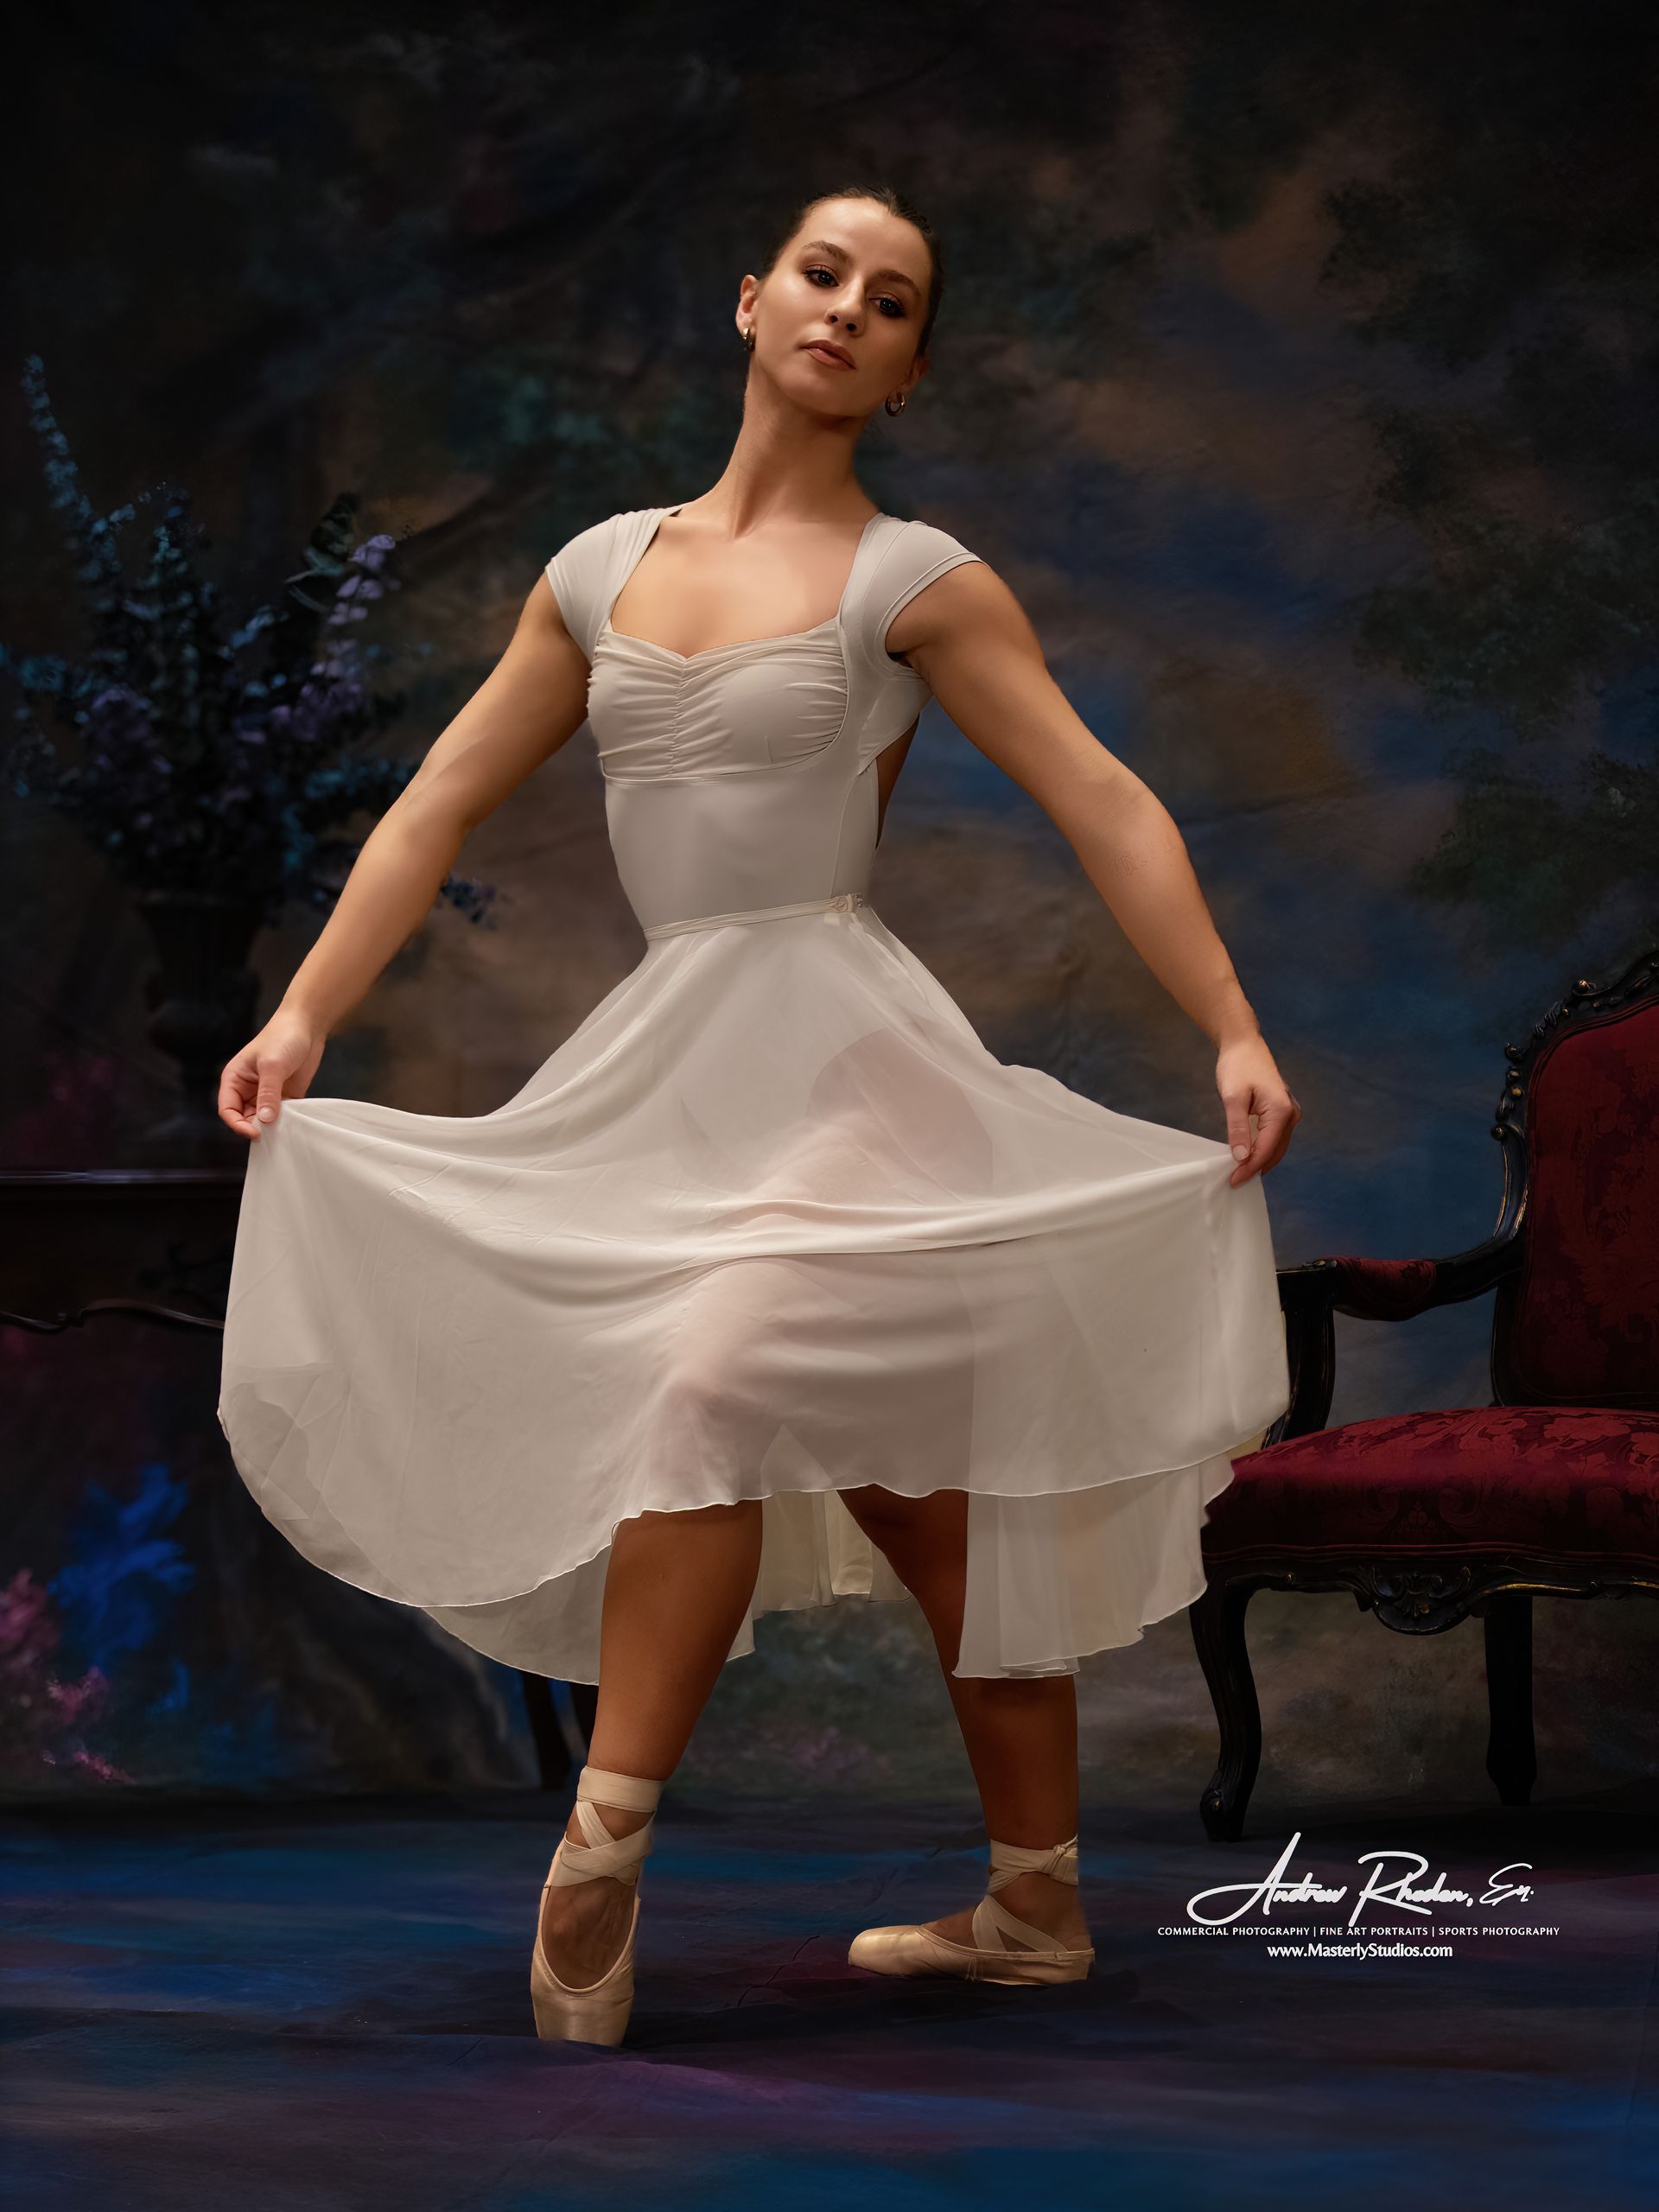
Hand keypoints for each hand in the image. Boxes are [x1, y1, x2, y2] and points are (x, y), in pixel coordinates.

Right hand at [217, 1010, 326, 1140]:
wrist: (307, 1026)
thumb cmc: (283, 1037)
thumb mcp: (273, 1065)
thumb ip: (268, 1093)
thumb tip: (265, 1120)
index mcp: (234, 1079)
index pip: (227, 1109)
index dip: (237, 1124)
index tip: (255, 1133)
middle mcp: (247, 1089)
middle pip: (244, 1118)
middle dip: (255, 1127)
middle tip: (271, 1133)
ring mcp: (266, 1094)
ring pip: (263, 1120)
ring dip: (271, 1127)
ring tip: (282, 1129)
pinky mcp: (284, 1096)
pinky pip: (281, 1116)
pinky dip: (285, 1122)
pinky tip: (293, 1123)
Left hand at [1216, 1032, 1299, 1185]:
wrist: (1244, 1044)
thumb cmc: (1238, 1066)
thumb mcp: (1233, 1098)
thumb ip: (1238, 1128)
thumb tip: (1242, 1157)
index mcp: (1281, 1111)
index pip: (1266, 1150)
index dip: (1250, 1168)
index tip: (1233, 1181)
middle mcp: (1291, 1114)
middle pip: (1274, 1152)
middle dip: (1255, 1168)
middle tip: (1234, 1182)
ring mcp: (1289, 1113)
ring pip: (1276, 1147)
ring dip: (1260, 1161)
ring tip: (1240, 1173)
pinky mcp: (1282, 1111)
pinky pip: (1274, 1137)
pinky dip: (1262, 1149)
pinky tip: (1248, 1156)